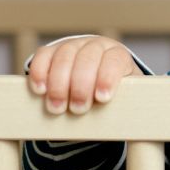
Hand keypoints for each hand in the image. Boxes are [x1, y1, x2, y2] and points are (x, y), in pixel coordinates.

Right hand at [27, 36, 142, 114]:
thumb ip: (124, 101)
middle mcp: (95, 46)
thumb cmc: (111, 91)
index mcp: (117, 54)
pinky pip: (43, 56)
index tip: (102, 98)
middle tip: (77, 109)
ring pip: (64, 57)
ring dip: (58, 84)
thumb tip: (130, 124)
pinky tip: (40, 91)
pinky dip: (40, 73)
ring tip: (57, 108)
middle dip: (81, 86)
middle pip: (87, 59)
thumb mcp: (123, 94)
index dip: (107, 78)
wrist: (94, 78)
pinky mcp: (51, 51)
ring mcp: (72, 46)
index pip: (114, 60)